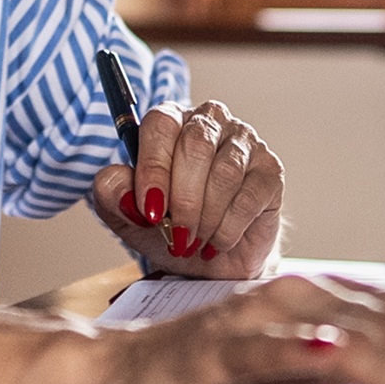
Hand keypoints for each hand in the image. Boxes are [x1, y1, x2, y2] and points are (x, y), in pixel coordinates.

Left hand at [85, 100, 282, 278]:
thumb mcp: (131, 219)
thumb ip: (114, 196)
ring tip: (194, 241)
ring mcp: (244, 142)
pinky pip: (249, 195)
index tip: (149, 209)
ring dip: (205, 217)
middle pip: (195, 144)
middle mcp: (209, 122)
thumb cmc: (171, 229)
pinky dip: (228, 227)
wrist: (212, 262)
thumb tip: (114, 181)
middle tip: (175, 235)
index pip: (160, 125)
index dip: (153, 167)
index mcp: (171, 121)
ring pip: (224, 172)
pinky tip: (217, 241)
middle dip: (182, 199)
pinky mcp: (270, 170)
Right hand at [85, 275, 384, 383]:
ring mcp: (265, 317)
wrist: (120, 379)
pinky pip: (277, 349)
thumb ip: (369, 378)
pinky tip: (343, 365)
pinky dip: (315, 355)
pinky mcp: (221, 348)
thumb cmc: (217, 383)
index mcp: (334, 299)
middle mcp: (308, 295)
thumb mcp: (309, 381)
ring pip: (362, 338)